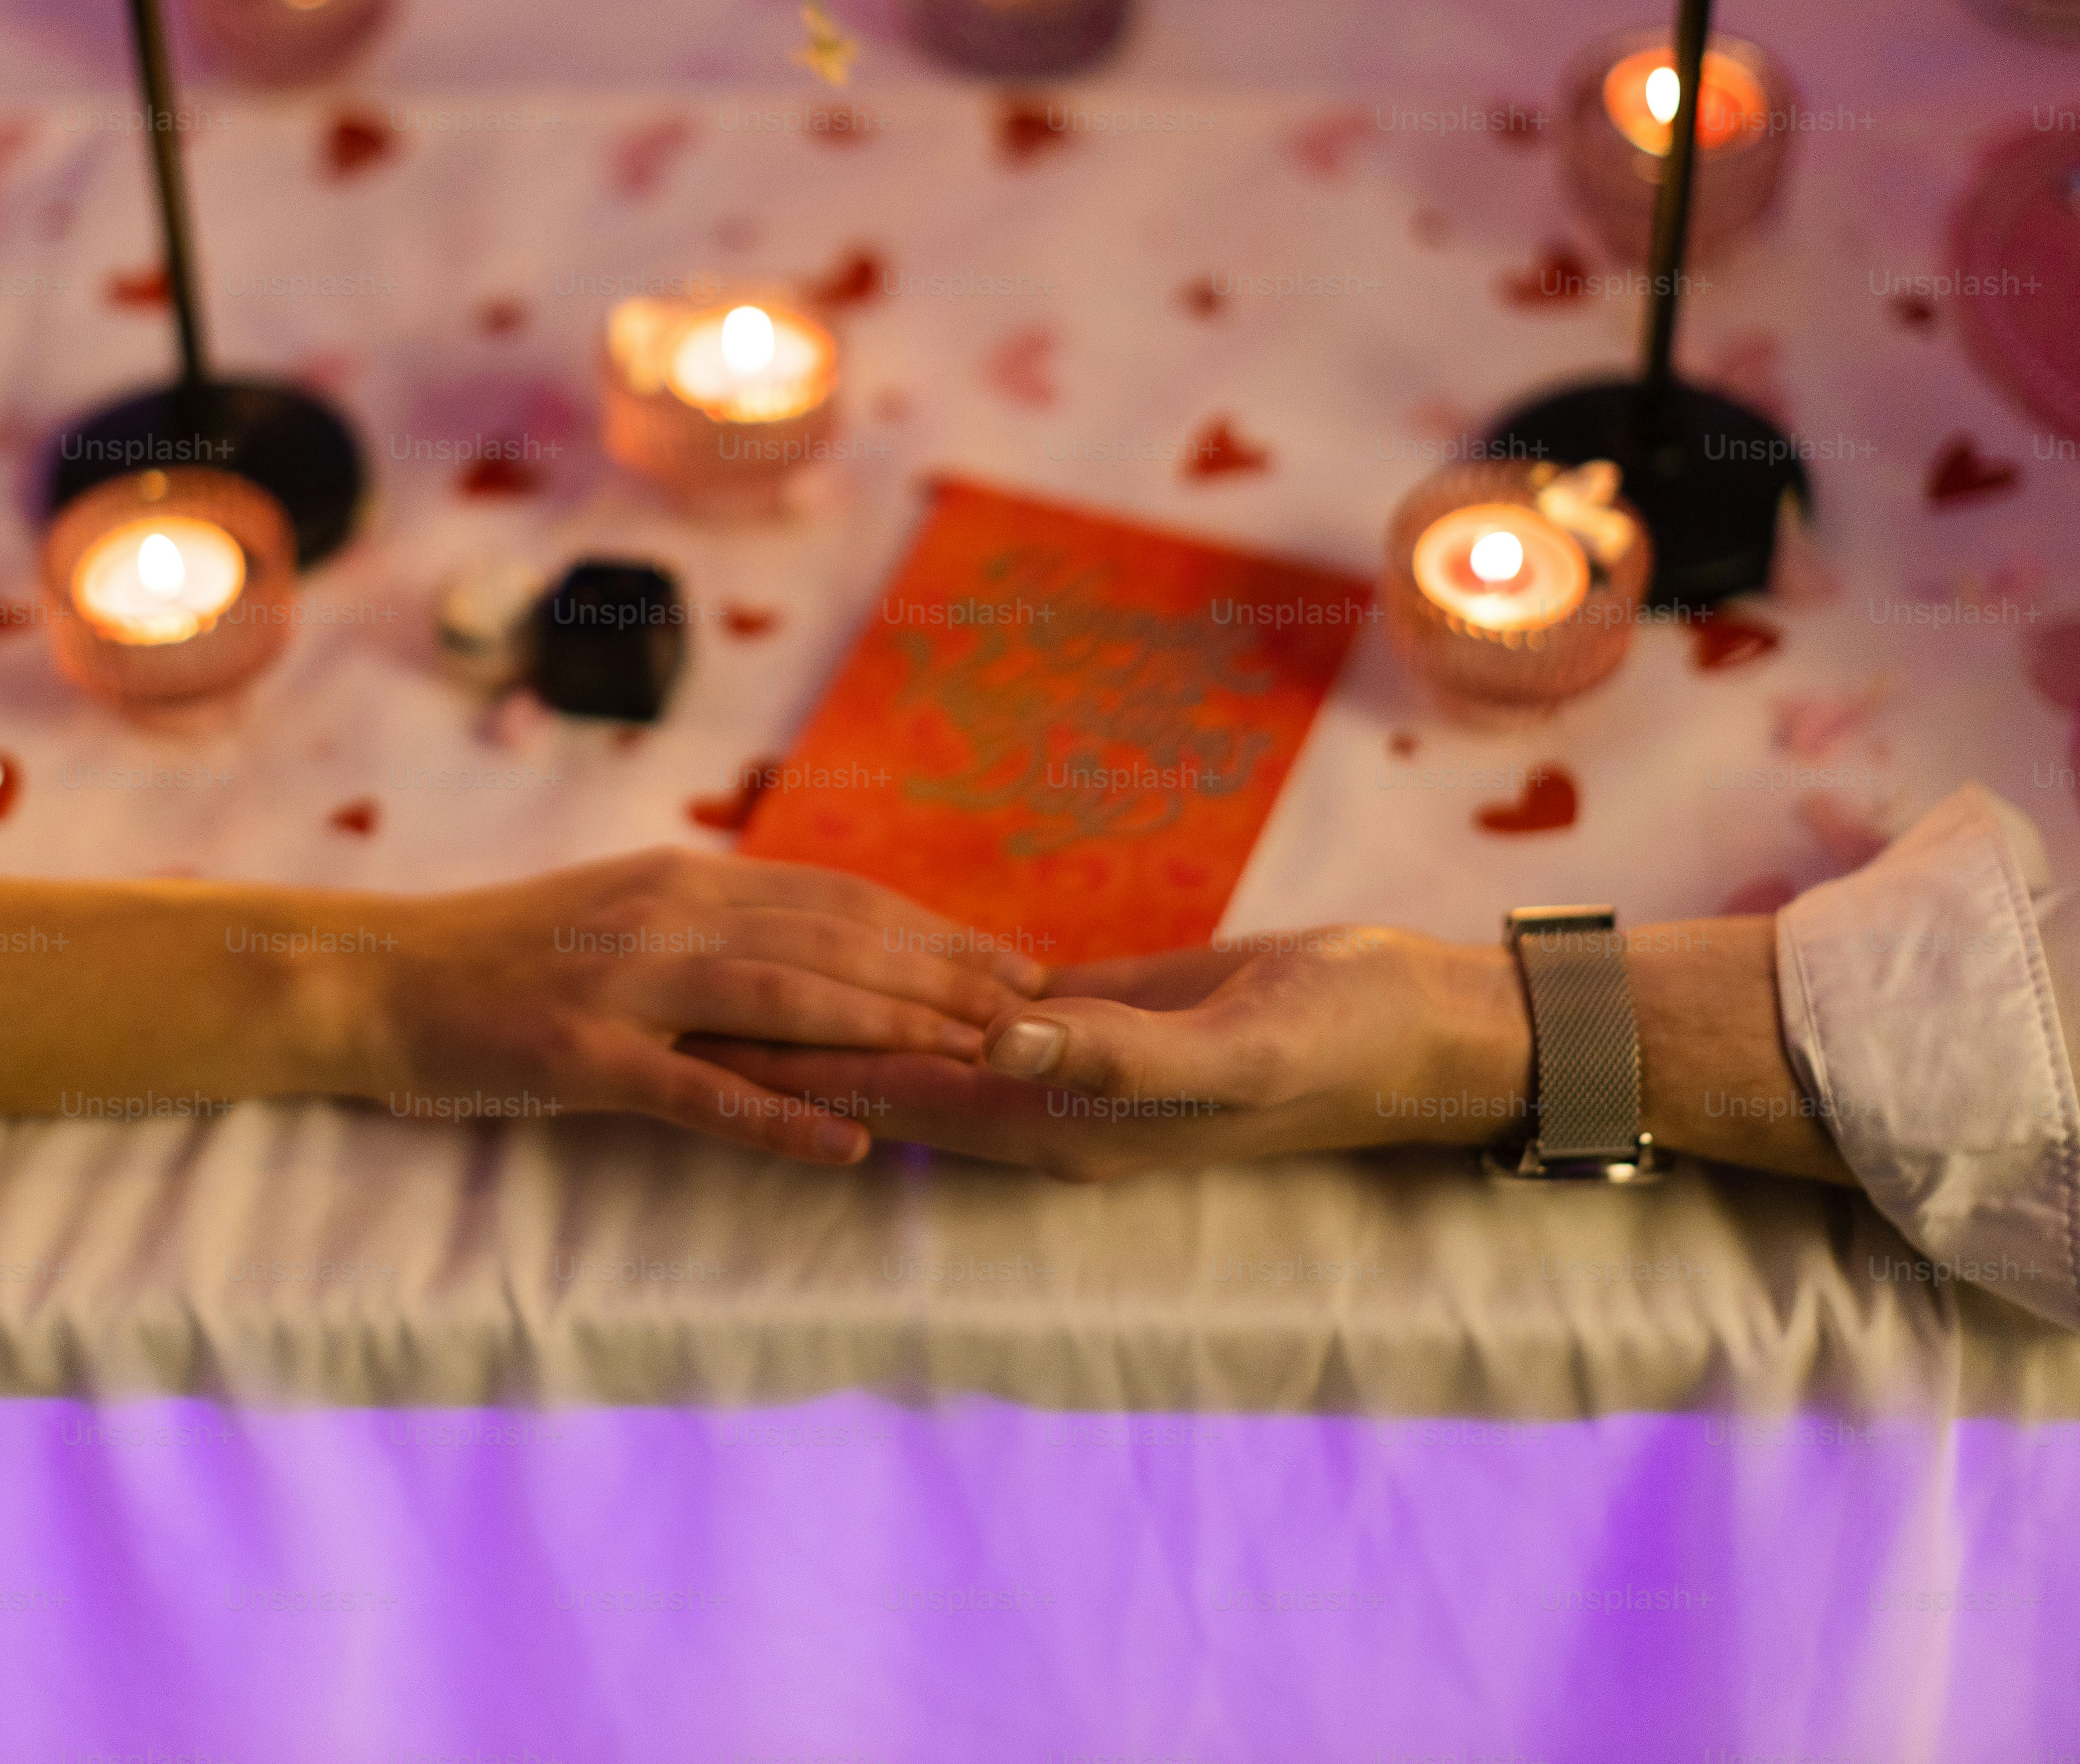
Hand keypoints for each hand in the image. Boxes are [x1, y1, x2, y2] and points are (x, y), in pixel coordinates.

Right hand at [356, 850, 1048, 1166]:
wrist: (375, 976)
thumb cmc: (502, 955)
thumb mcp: (620, 913)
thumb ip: (712, 923)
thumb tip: (813, 941)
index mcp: (682, 881)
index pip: (839, 900)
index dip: (937, 932)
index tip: (1018, 961)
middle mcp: (667, 917)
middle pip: (835, 941)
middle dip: (946, 976)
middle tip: (1036, 1012)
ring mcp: (625, 986)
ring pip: (787, 999)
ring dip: (892, 1028)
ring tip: (978, 1057)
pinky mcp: (582, 1059)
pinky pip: (698, 1089)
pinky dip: (779, 1115)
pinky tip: (849, 1142)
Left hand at [688, 927, 1526, 1182]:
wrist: (1416, 1028)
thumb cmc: (1339, 1040)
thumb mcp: (1235, 1044)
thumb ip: (1119, 1052)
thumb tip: (1003, 1044)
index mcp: (1068, 1120)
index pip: (900, 1097)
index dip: (799, 1075)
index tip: (695, 1054)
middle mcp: (1050, 1104)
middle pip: (884, 1078)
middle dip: (780, 1052)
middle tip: (664, 1018)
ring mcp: (1067, 1064)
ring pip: (918, 1038)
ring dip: (832, 1017)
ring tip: (731, 989)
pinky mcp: (1093, 1014)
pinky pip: (977, 1002)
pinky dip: (912, 981)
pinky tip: (856, 959)